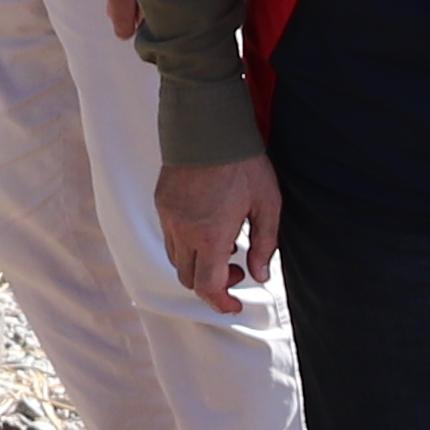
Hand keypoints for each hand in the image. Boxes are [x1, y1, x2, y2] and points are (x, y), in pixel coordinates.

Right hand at [158, 154, 283, 304]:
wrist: (209, 124)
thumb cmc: (243, 162)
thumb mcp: (267, 205)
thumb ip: (265, 245)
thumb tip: (261, 276)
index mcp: (210, 236)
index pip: (207, 287)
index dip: (221, 303)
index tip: (234, 305)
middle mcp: (183, 231)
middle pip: (189, 278)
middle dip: (212, 283)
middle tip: (237, 267)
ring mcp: (169, 216)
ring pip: (177, 258)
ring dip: (198, 262)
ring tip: (224, 242)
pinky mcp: (161, 202)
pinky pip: (170, 235)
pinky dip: (187, 243)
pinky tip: (208, 224)